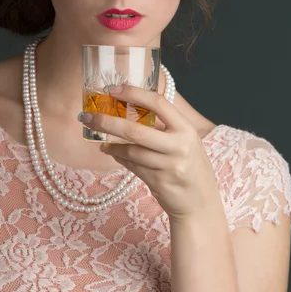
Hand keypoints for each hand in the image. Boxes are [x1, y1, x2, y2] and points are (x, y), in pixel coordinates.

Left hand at [78, 84, 220, 220]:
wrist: (201, 202)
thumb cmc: (191, 165)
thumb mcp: (186, 140)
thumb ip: (165, 126)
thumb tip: (130, 107)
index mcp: (186, 128)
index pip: (158, 102)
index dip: (134, 93)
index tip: (114, 89)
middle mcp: (179, 145)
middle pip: (136, 130)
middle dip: (108, 122)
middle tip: (89, 117)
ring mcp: (169, 166)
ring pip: (131, 151)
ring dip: (111, 145)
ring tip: (100, 141)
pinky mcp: (158, 182)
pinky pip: (132, 166)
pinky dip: (120, 158)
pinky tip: (113, 153)